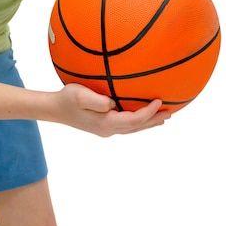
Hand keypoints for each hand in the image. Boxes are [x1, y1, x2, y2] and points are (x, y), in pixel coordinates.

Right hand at [56, 83, 170, 136]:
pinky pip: (126, 125)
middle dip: (154, 120)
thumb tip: (112, 104)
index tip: (159, 100)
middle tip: (170, 113)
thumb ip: (98, 101)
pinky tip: (140, 115)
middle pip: (137, 127)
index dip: (149, 112)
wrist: (55, 109)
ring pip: (132, 128)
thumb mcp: (80, 95)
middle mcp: (108, 129)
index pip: (134, 119)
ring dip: (148, 123)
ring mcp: (106, 130)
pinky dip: (138, 121)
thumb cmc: (67, 99)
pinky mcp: (103, 126)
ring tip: (162, 118)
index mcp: (106, 123)